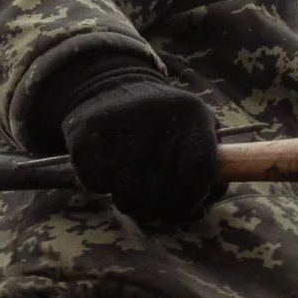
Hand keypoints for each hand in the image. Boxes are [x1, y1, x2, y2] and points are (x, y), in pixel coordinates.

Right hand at [39, 56, 218, 229]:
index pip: (199, 175)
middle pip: (161, 198)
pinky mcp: (87, 137)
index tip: (186, 204)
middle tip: (154, 198)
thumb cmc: (164, 123)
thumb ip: (211, 171)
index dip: (193, 199)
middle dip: (159, 208)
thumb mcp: (197, 131)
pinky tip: (108, 163)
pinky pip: (97, 185)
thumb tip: (197, 211)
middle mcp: (157, 120)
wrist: (111, 85)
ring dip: (130, 199)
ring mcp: (120, 128)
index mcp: (191, 117)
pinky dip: (101, 183)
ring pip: (128, 199)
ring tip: (131, 178)